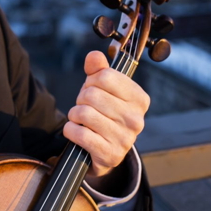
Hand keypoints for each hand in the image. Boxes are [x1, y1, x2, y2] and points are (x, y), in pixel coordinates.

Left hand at [62, 50, 148, 188]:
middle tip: (86, 107)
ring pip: (83, 113)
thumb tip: (94, 56)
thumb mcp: (104, 90)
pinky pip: (79, 133)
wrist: (105, 151)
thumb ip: (99, 70)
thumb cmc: (105, 114)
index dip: (91, 80)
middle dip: (81, 99)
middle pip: (92, 94)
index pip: (105, 76)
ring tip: (81, 119)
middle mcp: (136, 119)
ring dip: (74, 115)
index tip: (93, 89)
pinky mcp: (109, 154)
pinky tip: (76, 131)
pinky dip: (70, 130)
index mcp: (139, 99)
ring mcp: (124, 138)